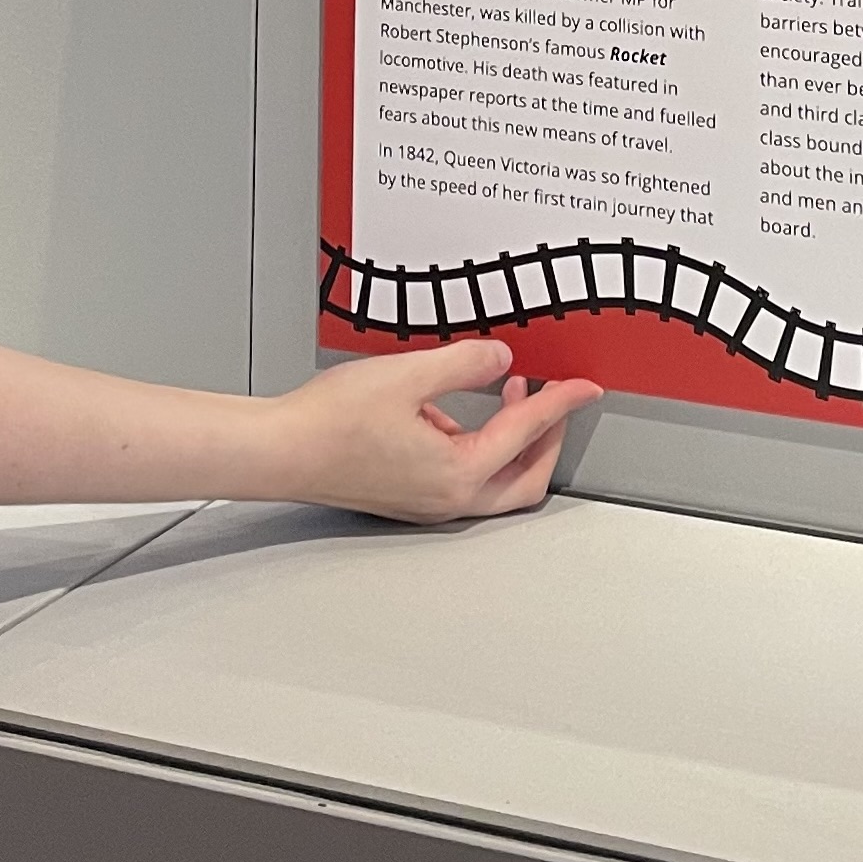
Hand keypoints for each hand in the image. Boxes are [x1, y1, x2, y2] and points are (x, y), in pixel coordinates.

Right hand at [257, 340, 601, 524]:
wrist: (279, 451)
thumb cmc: (330, 424)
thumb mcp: (407, 376)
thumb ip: (462, 364)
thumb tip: (499, 359)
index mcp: (458, 473)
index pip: (526, 432)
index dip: (560, 403)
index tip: (583, 387)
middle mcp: (448, 498)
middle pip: (525, 478)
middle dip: (546, 436)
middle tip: (555, 400)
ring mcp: (426, 502)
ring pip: (494, 481)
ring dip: (510, 441)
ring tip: (504, 394)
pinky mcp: (406, 495)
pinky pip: (462, 478)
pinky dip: (476, 448)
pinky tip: (450, 413)